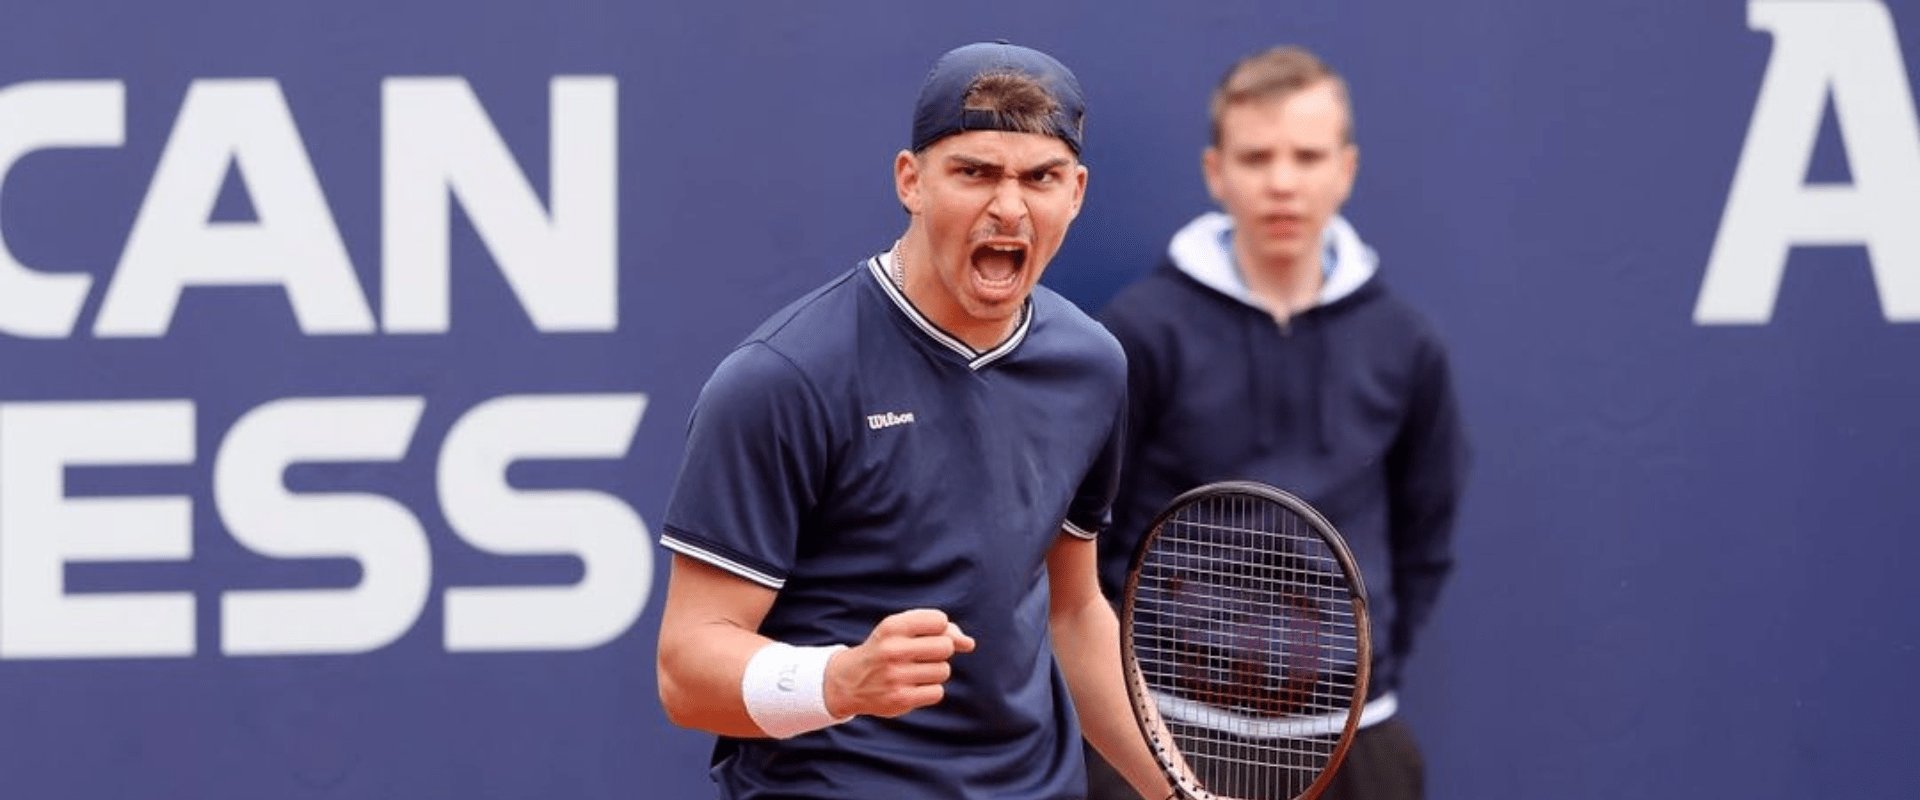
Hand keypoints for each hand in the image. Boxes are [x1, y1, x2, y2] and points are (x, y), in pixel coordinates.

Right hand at [824, 608, 975, 717]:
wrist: (848, 681)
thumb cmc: (885, 650)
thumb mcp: (902, 630)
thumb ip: (939, 630)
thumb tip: (969, 644)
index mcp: (892, 627)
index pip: (939, 620)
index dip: (940, 629)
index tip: (926, 635)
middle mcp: (893, 650)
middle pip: (946, 647)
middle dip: (940, 651)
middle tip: (921, 656)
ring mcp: (896, 676)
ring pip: (944, 671)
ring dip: (935, 672)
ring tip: (915, 672)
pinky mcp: (901, 699)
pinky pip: (938, 692)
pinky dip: (930, 690)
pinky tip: (913, 687)